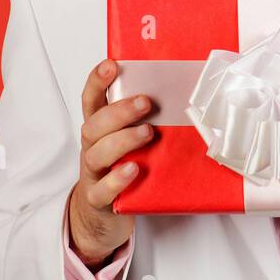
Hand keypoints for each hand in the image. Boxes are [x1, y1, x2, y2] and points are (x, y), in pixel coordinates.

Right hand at [68, 59, 155, 266]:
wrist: (100, 215)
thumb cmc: (123, 167)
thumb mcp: (130, 140)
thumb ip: (147, 120)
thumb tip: (187, 90)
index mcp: (100, 128)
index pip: (91, 99)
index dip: (97, 80)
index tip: (111, 64)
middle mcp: (92, 147)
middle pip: (94, 124)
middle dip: (119, 110)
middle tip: (146, 102)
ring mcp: (93, 173)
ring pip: (97, 153)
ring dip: (122, 140)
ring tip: (147, 133)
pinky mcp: (98, 199)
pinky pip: (102, 190)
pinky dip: (117, 179)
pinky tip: (134, 169)